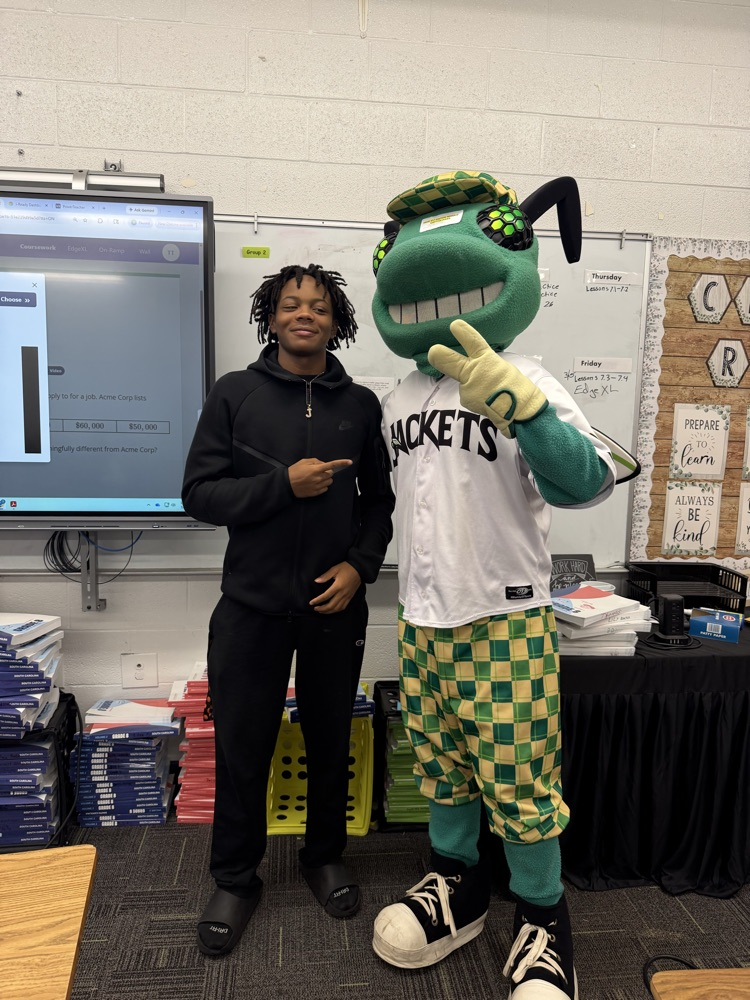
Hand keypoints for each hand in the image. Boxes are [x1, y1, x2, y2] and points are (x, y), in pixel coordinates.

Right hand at [288, 457, 351, 497]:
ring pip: (329, 481)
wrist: (286, 484)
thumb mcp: (303, 461)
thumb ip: (316, 461)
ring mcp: (317, 486)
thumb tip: (323, 464)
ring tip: (316, 478)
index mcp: (315, 469)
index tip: (349, 462)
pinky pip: (325, 489)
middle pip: (331, 474)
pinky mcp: (315, 493)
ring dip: (326, 479)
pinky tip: (315, 483)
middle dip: (327, 471)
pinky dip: (323, 485)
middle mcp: (318, 478)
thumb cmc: (294, 471)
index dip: (341, 463)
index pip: (331, 465)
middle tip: (318, 471)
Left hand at [309, 561, 360, 613]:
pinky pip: (343, 607)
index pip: (325, 596)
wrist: (360, 569)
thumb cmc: (347, 568)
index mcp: (338, 586)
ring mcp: (347, 596)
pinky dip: (336, 610)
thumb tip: (317, 581)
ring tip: (322, 611)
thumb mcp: (335, 569)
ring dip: (328, 611)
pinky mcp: (350, 597)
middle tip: (315, 608)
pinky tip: (332, 610)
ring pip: (337, 608)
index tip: (311, 603)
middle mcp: (342, 593)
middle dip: (322, 609)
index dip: (317, 600)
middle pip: (331, 605)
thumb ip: (325, 576)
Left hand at [427, 319, 547, 438]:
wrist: (520, 410)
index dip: (462, 332)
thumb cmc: (515, 386)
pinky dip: (475, 397)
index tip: (454, 324)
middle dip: (440, 356)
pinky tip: (487, 400)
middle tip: (432, 351)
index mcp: (487, 359)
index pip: (473, 341)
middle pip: (452, 361)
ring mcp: (468, 387)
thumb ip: (484, 364)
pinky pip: (467, 395)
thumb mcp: (501, 367)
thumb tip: (474, 367)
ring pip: (464, 382)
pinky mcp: (466, 400)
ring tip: (490, 392)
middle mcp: (474, 371)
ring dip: (473, 386)